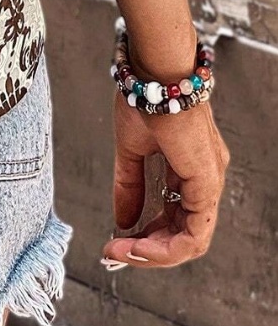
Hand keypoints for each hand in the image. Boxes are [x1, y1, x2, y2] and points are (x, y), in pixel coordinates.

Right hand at [102, 90, 229, 268]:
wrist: (155, 71)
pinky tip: (136, 242)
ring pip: (192, 240)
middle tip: (116, 253)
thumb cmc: (146, 95)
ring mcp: (209, 181)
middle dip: (149, 251)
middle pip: (185, 234)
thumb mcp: (131, 149)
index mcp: (191, 166)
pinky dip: (165, 246)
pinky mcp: (206, 182)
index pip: (177, 217)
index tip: (117, 240)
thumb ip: (129, 186)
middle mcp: (206, 178)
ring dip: (154, 253)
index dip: (148, 235)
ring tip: (122, 252)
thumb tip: (122, 219)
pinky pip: (194, 232)